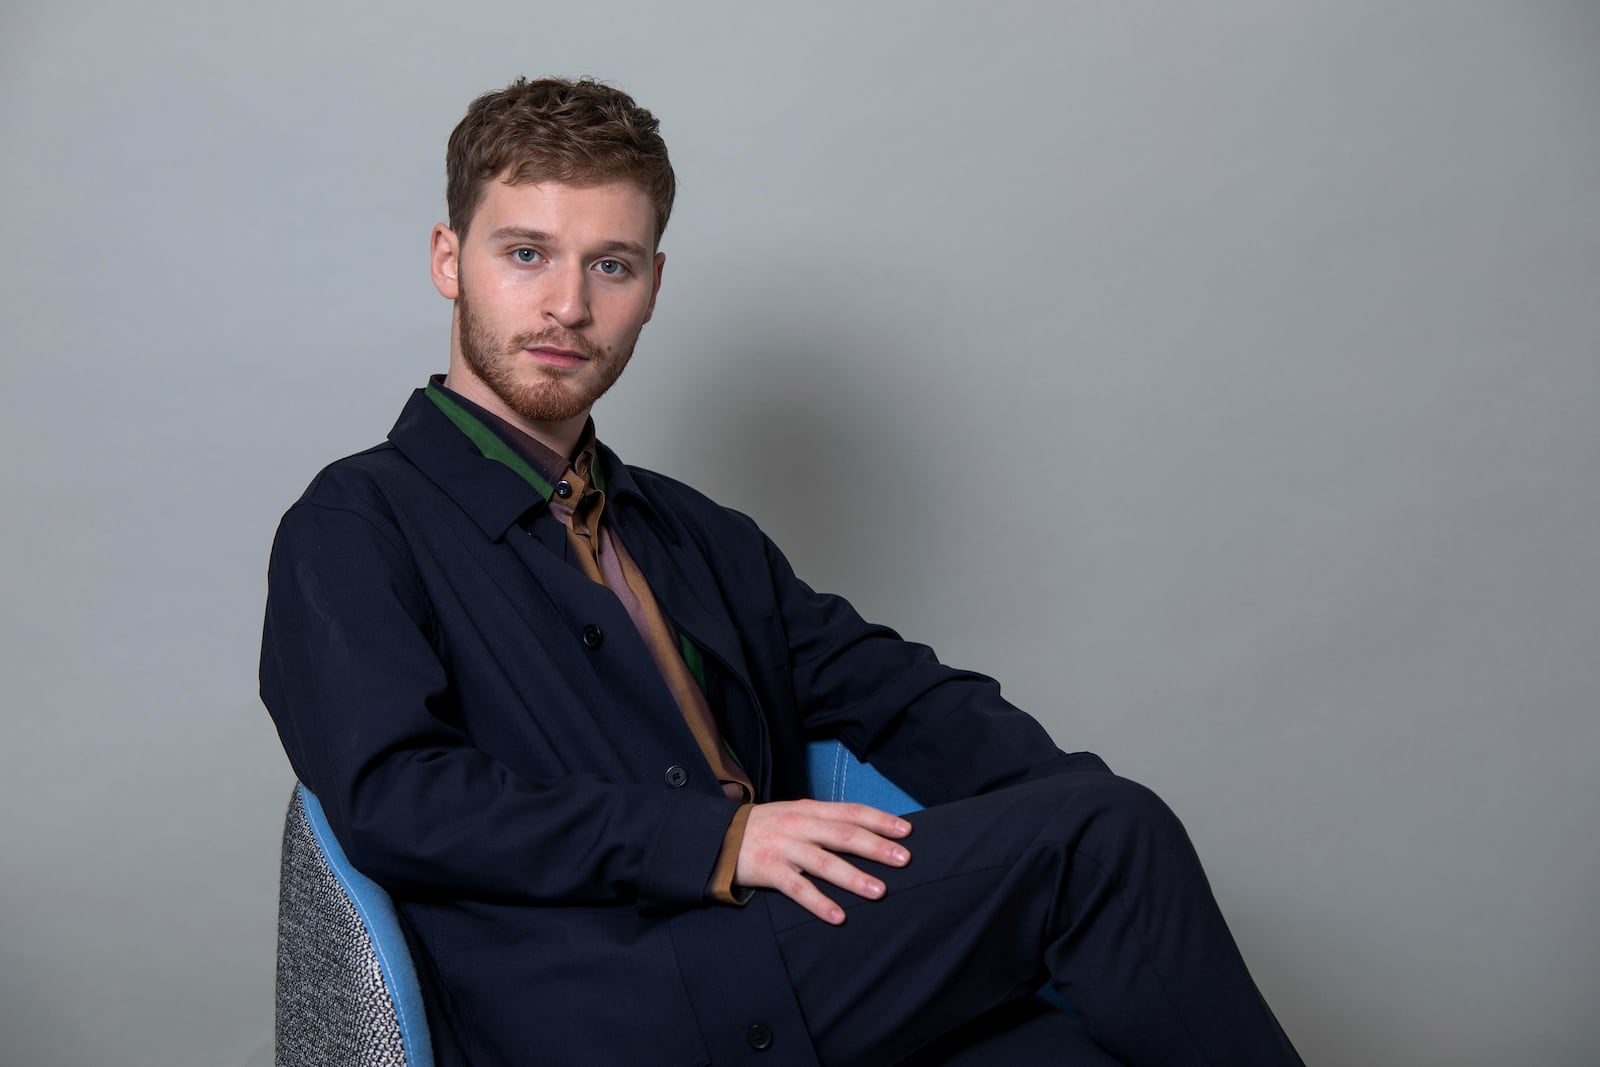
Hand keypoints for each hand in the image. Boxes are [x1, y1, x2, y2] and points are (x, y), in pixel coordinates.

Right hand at [735, 799, 911, 923]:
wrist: (718, 836)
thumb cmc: (766, 827)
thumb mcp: (795, 814)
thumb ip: (825, 821)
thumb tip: (864, 831)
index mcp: (810, 810)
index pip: (851, 812)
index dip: (879, 820)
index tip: (906, 830)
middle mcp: (800, 826)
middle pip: (844, 835)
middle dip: (876, 847)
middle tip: (904, 859)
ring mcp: (785, 848)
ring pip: (824, 863)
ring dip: (853, 877)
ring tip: (879, 891)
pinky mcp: (769, 870)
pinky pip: (798, 889)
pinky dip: (819, 902)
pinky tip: (838, 916)